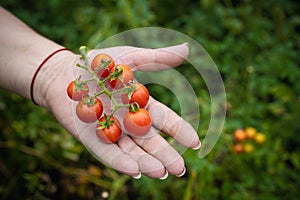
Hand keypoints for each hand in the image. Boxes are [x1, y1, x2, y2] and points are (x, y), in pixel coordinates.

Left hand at [37, 43, 200, 178]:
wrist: (65, 71)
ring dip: (146, 163)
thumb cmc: (99, 64)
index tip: (195, 142)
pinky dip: (120, 161)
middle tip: (179, 169)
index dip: (179, 130)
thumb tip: (187, 49)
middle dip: (165, 155)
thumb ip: (156, 58)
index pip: (164, 120)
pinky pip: (107, 152)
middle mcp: (128, 123)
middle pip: (150, 141)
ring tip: (161, 172)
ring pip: (131, 152)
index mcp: (141, 106)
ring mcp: (110, 132)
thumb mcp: (130, 58)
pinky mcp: (91, 138)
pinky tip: (134, 171)